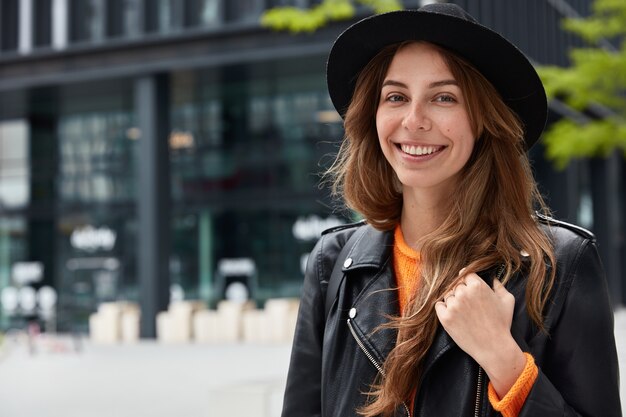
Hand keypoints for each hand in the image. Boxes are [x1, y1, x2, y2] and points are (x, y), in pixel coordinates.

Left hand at [434, 271, 526, 396]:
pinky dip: (444, 308)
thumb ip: (499, 285)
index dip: (467, 280)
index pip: (465, 274)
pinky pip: (439, 306)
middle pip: (456, 285)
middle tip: (469, 304)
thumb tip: (492, 277)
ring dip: (453, 300)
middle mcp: (463, 293)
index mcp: (477, 286)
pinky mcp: (445, 317)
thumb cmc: (502, 324)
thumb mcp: (507, 301)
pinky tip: (453, 314)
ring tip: (464, 312)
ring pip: (448, 295)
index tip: (468, 286)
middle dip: (461, 292)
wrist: (493, 347)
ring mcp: (453, 305)